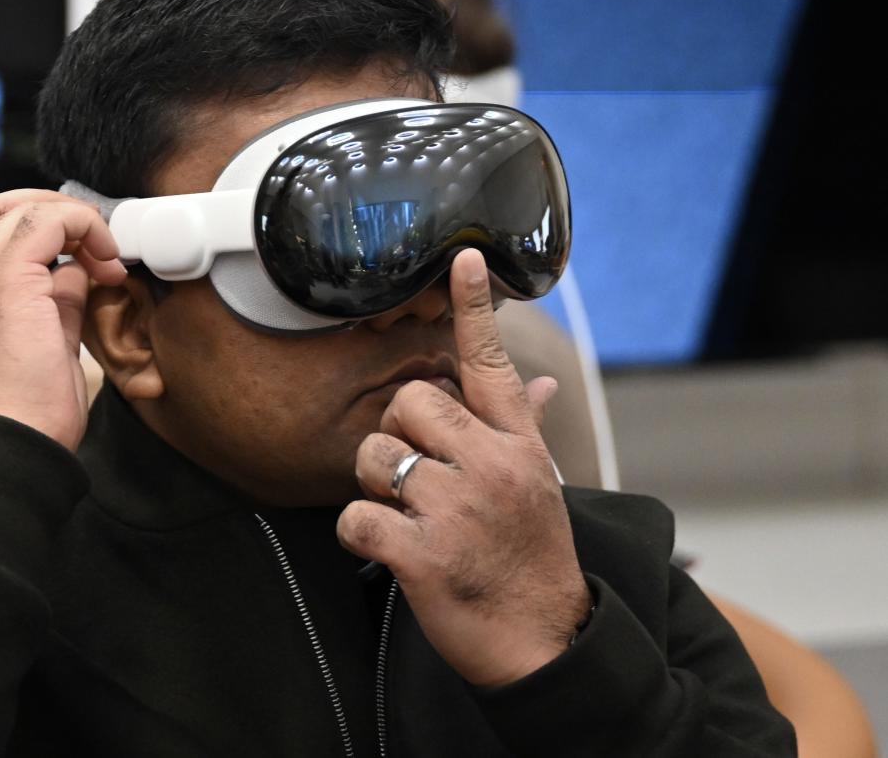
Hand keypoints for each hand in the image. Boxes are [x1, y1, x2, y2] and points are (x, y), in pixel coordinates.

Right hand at [0, 189, 126, 449]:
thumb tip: (75, 270)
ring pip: (18, 209)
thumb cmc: (29, 415)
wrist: (14, 446)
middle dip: (47, 207)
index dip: (34, 228)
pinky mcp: (4, 281)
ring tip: (105, 253)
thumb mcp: (44, 344)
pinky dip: (81, 226)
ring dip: (72, 220)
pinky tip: (105, 259)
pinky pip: (45, 223)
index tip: (78, 253)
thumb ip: (54, 301)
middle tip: (91, 233)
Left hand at [336, 249, 589, 686]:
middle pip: (408, 402)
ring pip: (374, 455)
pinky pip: (356, 516)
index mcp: (518, 446)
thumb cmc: (534, 559)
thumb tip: (541, 384)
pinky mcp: (423, 554)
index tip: (461, 259)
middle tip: (418, 477)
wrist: (547, 643)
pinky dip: (360, 533)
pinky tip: (389, 548)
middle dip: (397, 437)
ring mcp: (458, 508)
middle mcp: (491, 466)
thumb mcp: (540, 487)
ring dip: (376, 487)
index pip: (492, 363)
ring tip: (409, 516)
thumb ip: (525, 430)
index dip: (473, 307)